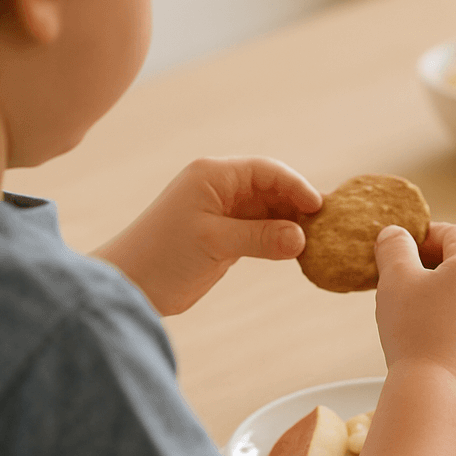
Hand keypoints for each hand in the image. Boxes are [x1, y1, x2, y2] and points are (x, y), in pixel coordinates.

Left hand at [94, 157, 320, 314]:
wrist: (130, 285)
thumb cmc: (163, 256)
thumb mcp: (215, 243)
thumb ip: (260, 238)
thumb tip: (302, 238)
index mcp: (213, 176)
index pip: (266, 171)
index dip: (295, 185)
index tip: (318, 207)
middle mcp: (220, 188)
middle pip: (272, 188)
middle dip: (297, 205)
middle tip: (326, 227)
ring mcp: (224, 212)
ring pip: (270, 211)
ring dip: (291, 224)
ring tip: (317, 241)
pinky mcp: (226, 236)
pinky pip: (262, 230)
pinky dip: (280, 238)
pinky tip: (298, 251)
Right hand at [373, 222, 455, 408]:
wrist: (436, 394)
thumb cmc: (414, 332)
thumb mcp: (395, 279)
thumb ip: (395, 247)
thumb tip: (395, 233)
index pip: (454, 233)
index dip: (424, 236)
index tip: (400, 249)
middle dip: (440, 257)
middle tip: (409, 271)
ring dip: (454, 283)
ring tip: (422, 300)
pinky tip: (439, 325)